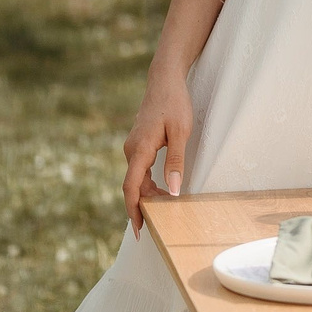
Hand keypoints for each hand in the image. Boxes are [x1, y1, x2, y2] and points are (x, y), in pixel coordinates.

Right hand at [122, 70, 194, 232]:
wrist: (165, 80)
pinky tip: (162, 191)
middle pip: (134, 186)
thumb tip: (173, 191)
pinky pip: (140, 170)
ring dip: (148, 195)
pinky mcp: (138, 144)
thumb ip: (175, 162)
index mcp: (140, 150)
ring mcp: (133, 147)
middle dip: (143, 207)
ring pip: (137, 179)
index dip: (133, 211)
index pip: (132, 188)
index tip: (138, 231)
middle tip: (159, 226)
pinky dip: (148, 184)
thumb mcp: (181, 133)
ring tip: (166, 210)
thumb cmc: (174, 104)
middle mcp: (131, 150)